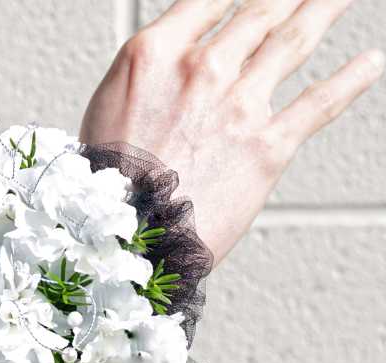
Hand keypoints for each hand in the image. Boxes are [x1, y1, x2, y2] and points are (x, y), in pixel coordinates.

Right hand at [80, 0, 383, 263]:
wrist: (128, 235)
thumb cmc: (110, 181)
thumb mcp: (108, 107)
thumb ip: (150, 74)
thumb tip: (175, 61)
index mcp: (156, 54)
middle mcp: (203, 68)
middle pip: (259, 9)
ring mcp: (239, 105)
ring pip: (294, 40)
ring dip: (324, 10)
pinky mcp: (268, 146)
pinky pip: (320, 103)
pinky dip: (352, 80)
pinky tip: (370, 63)